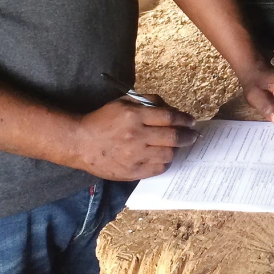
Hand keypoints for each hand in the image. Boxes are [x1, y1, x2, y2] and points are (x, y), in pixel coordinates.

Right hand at [70, 96, 197, 179]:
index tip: (191, 121)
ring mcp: (134, 156)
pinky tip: (164, 157)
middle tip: (193, 135)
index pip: (169, 118)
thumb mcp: (124, 101)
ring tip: (176, 146)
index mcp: (134, 116)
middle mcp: (136, 136)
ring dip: (176, 149)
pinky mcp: (131, 171)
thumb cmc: (104, 119)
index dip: (185, 120)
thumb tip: (173, 110)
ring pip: (168, 154)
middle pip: (173, 137)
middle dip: (188, 136)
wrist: (80, 142)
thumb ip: (149, 101)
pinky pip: (158, 169)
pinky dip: (165, 162)